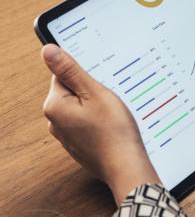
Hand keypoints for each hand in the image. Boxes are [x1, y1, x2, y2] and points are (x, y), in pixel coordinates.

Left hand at [41, 44, 159, 204]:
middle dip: (91, 92)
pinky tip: (112, 127)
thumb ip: (70, 71)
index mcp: (54, 106)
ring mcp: (67, 136)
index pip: (63, 75)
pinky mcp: (79, 145)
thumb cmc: (113, 131)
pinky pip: (86, 124)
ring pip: (81, 109)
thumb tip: (48, 51)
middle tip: (109, 100)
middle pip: (72, 92)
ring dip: (97, 107)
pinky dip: (99, 122)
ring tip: (113, 115)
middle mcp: (55, 122)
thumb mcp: (95, 93)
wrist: (126, 166)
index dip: (85, 75)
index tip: (100, 83)